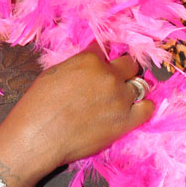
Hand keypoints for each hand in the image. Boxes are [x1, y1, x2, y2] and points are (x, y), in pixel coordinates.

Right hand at [0, 50, 154, 175]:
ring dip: (131, 89)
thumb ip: (79, 65)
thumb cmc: (38, 105)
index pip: (105, 49)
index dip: (102, 59)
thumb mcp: (55, 73)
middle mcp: (110, 75)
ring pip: (140, 85)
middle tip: (111, 82)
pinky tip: (134, 109)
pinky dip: (143, 106)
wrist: (38, 137)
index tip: (100, 65)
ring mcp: (120, 98)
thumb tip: (90, 65)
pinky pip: (148, 108)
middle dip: (122, 70)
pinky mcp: (126, 120)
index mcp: (91, 60)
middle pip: (129, 64)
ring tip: (119, 98)